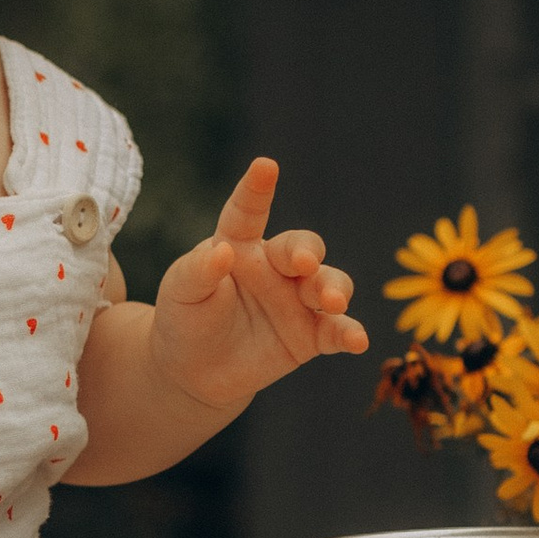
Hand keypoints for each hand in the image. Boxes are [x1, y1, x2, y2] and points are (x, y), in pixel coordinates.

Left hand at [149, 157, 365, 415]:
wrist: (193, 371)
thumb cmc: (186, 319)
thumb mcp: (181, 293)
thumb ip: (198, 272)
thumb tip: (221, 252)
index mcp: (240, 244)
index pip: (248, 212)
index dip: (256, 189)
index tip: (264, 166)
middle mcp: (275, 267)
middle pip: (303, 247)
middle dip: (306, 252)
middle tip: (302, 263)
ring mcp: (297, 300)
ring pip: (329, 283)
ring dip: (334, 289)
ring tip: (332, 301)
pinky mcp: (310, 335)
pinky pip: (336, 330)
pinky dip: (350, 334)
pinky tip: (358, 342)